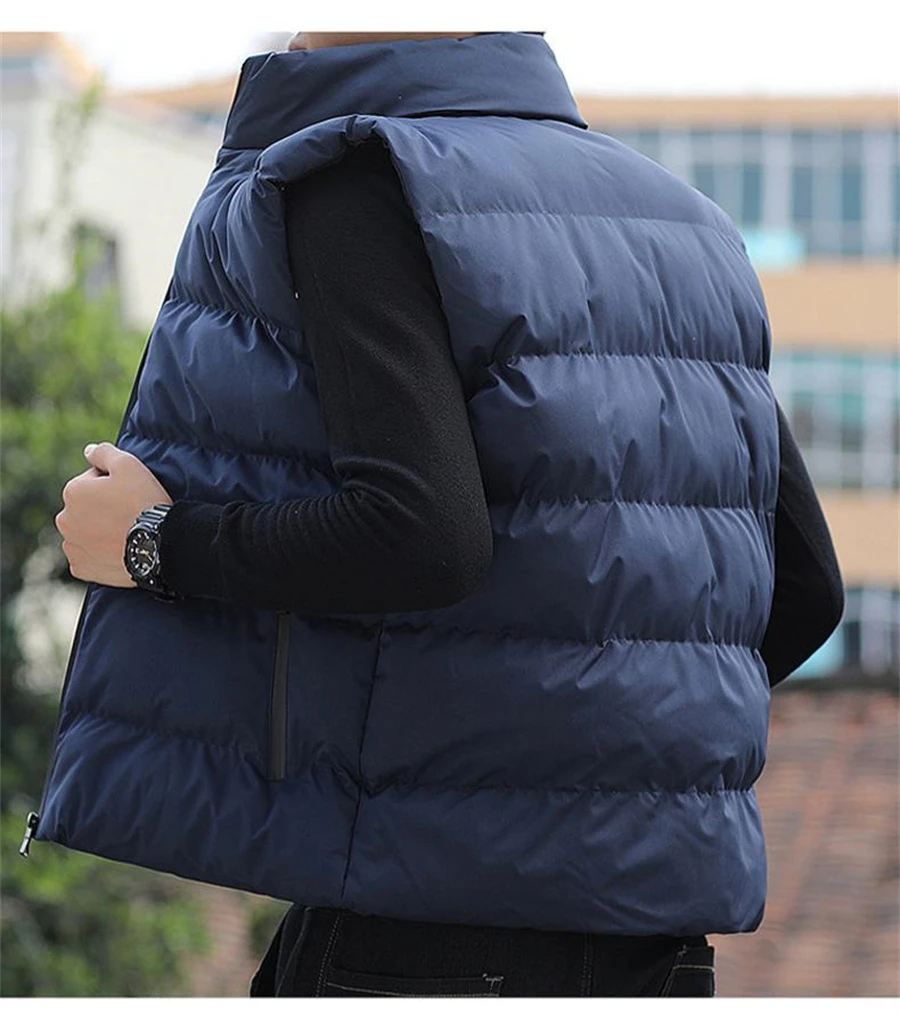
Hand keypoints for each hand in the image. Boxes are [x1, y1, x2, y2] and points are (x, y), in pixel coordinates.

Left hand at [55, 442, 173, 587]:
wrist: (159, 544)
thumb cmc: (144, 501)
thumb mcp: (129, 464)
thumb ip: (104, 452)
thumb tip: (88, 450)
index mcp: (73, 491)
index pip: (92, 482)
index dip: (114, 486)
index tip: (131, 495)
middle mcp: (65, 519)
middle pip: (86, 509)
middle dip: (103, 509)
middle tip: (129, 515)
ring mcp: (72, 546)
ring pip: (85, 533)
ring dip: (99, 532)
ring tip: (125, 534)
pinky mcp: (82, 568)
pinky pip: (87, 557)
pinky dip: (99, 554)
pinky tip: (118, 550)